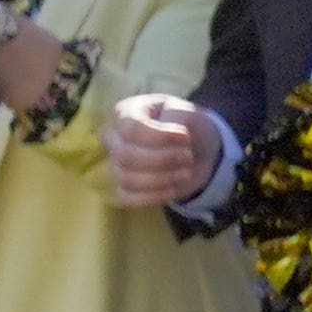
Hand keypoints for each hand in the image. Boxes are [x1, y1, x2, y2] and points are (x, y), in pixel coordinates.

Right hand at [102, 91, 219, 207]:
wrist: (198, 148)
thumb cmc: (188, 125)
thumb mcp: (188, 112)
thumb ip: (177, 116)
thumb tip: (164, 133)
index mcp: (126, 113)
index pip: (130, 128)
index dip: (159, 136)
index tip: (186, 137)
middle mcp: (114, 139)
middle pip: (125, 155)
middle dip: (163, 159)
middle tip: (188, 156)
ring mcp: (116, 164)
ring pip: (127, 178)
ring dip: (164, 178)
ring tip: (186, 171)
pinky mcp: (124, 187)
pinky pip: (127, 198)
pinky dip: (154, 196)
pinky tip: (174, 188)